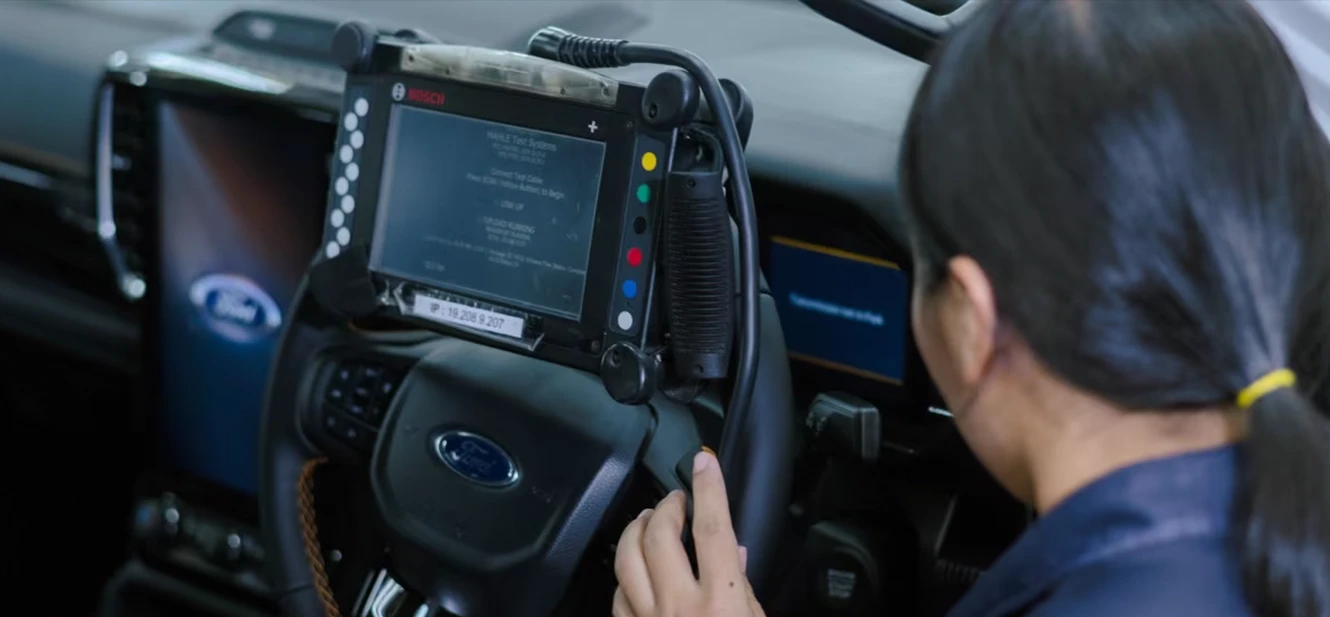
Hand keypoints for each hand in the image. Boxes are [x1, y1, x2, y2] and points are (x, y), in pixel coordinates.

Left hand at [612, 450, 764, 616]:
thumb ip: (743, 590)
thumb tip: (734, 553)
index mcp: (721, 602)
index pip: (712, 530)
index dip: (708, 490)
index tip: (705, 464)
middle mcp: (680, 607)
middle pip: (659, 537)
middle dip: (665, 508)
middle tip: (675, 500)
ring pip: (627, 561)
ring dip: (635, 532)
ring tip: (646, 520)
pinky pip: (618, 596)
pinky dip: (625, 576)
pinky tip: (636, 569)